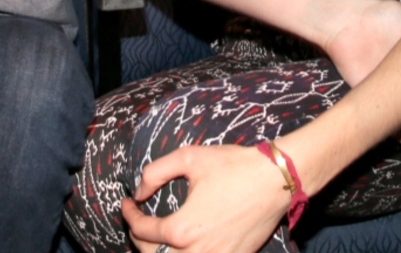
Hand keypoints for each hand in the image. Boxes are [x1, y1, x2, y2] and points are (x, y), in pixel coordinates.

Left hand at [122, 144, 286, 252]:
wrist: (274, 180)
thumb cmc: (233, 166)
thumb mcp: (189, 158)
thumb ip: (156, 172)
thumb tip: (139, 190)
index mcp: (183, 229)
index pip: (143, 231)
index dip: (129, 216)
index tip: (126, 202)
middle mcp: (197, 252)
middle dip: (138, 239)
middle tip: (135, 220)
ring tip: (154, 236)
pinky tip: (181, 244)